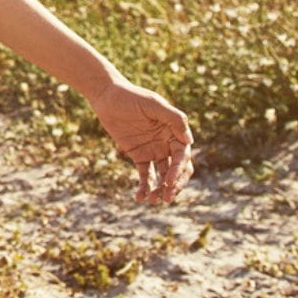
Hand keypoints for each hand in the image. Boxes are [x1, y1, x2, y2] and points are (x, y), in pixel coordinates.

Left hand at [89, 81, 193, 203]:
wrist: (108, 97)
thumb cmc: (133, 97)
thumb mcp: (155, 105)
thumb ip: (174, 119)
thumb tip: (189, 141)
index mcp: (175, 133)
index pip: (182, 157)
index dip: (178, 171)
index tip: (169, 182)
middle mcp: (168, 144)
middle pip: (177, 170)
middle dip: (174, 185)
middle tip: (166, 198)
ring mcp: (154, 151)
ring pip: (162, 175)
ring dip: (160, 189)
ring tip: (153, 200)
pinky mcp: (139, 155)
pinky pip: (145, 174)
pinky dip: (145, 187)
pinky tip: (140, 197)